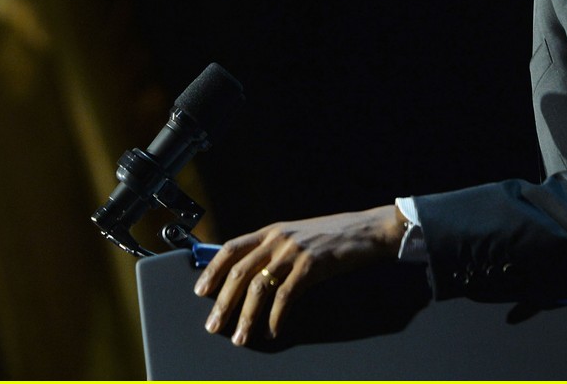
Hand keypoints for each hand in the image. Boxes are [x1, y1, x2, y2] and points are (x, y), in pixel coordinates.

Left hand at [194, 204, 406, 345]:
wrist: (366, 230)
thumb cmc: (332, 236)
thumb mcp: (297, 237)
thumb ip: (274, 251)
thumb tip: (250, 277)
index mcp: (271, 231)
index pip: (231, 248)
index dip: (212, 270)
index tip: (201, 291)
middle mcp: (278, 239)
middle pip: (239, 272)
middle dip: (223, 302)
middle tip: (213, 325)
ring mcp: (294, 252)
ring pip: (258, 287)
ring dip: (246, 316)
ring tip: (240, 337)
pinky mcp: (312, 266)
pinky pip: (286, 296)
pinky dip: (276, 318)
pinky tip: (273, 331)